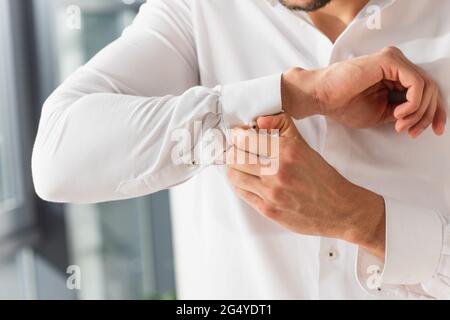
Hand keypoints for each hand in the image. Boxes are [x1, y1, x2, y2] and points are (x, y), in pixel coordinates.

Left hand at [227, 113, 385, 258]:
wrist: (338, 209)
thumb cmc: (321, 177)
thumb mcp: (303, 145)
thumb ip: (281, 127)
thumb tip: (259, 120)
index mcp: (285, 151)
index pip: (244, 139)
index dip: (238, 137)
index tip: (239, 137)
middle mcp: (276, 171)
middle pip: (234, 157)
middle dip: (234, 153)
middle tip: (240, 153)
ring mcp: (271, 192)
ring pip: (234, 175)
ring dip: (235, 170)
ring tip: (244, 168)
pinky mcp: (268, 210)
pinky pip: (242, 193)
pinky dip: (242, 185)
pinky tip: (250, 182)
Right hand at [282, 47, 446, 137]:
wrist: (322, 98)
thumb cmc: (344, 105)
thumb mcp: (381, 114)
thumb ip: (402, 111)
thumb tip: (421, 117)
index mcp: (396, 75)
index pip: (427, 90)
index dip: (436, 112)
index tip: (437, 131)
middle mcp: (397, 64)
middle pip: (431, 88)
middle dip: (428, 115)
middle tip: (412, 132)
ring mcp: (394, 60)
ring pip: (427, 86)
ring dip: (418, 112)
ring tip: (400, 124)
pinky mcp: (389, 61)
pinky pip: (416, 83)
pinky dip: (413, 102)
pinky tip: (398, 113)